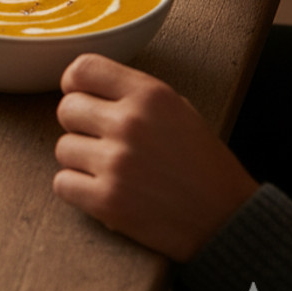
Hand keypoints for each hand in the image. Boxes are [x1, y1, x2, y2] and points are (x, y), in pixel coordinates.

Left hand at [54, 54, 257, 261]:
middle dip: (79, 125)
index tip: (82, 97)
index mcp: (150, 95)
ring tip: (112, 171)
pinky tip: (104, 191)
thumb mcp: (178, 110)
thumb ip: (132, 93)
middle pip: (66, 109)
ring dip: (81, 161)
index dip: (75, 85)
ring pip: (62, 148)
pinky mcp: (108, 201)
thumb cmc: (202, 165)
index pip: (81, 69)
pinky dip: (77, 190)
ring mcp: (117, 163)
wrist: (229, 221)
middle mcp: (130, 123)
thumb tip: (82, 86)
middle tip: (103, 141)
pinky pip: (62, 184)